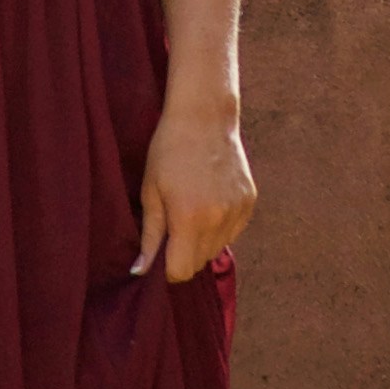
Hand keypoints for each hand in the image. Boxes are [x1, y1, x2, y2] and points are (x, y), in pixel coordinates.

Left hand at [135, 93, 258, 281]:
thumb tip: (139, 272)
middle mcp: (218, 219)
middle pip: (200, 263)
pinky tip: (208, 202)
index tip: (161, 252)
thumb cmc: (168, 151)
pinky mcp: (250, 202)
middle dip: (184, 254)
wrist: (204, 117)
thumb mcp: (151, 192)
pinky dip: (219, 227)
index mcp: (189, 218)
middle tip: (173, 226)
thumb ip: (149, 237)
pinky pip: (232, 232)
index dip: (168, 267)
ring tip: (191, 210)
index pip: (182, 270)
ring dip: (202, 242)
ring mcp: (238, 210)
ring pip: (217, 249)